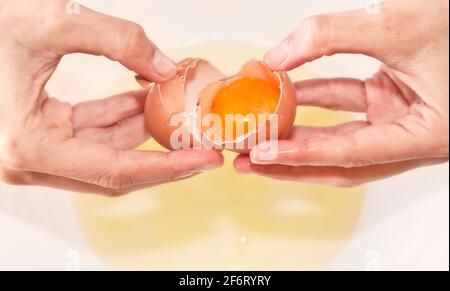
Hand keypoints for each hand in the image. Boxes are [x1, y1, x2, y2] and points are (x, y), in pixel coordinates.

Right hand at [0, 0, 222, 195]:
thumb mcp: (55, 20)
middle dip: (161, 153)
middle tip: (202, 141)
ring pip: (106, 153)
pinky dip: (118, 119)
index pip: (116, 171)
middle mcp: (30, 161)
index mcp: (30, 146)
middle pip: (115, 171)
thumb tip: (166, 69)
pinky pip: (90, 137)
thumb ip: (120, 40)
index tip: (205, 161)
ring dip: (141, 130)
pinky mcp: (40, 139)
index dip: (167, 167)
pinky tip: (141, 98)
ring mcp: (34, 154)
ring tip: (172, 104)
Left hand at [235, 0, 448, 186]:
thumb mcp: (398, 24)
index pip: (352, 154)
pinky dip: (317, 102)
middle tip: (249, 163)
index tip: (264, 155)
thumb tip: (278, 55)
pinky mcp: (392, 104)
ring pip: (341, 139)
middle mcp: (413, 139)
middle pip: (340, 162)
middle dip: (291, 163)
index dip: (304, 156)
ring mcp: (401, 122)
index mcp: (427, 137)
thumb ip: (333, 35)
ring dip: (299, 135)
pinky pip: (348, 108)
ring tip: (258, 137)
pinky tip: (287, 95)